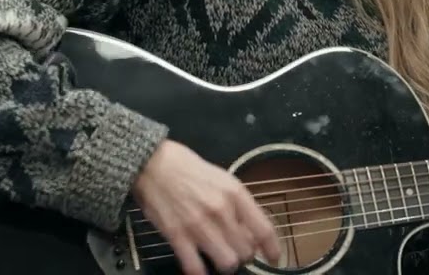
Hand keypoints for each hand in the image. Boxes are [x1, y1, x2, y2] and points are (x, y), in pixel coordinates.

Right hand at [133, 140, 282, 274]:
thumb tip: (252, 230)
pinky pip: (195, 268)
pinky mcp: (177, 236)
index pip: (264, 229)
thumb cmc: (191, 170)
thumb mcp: (224, 180)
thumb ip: (239, 204)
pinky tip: (200, 268)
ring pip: (227, 263)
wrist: (154, 164)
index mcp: (236, 194)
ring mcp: (199, 226)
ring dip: (226, 265)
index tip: (275, 258)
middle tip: (237, 251)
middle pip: (247, 251)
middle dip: (245, 256)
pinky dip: (200, 273)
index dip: (273, 249)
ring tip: (220, 258)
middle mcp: (222, 211)